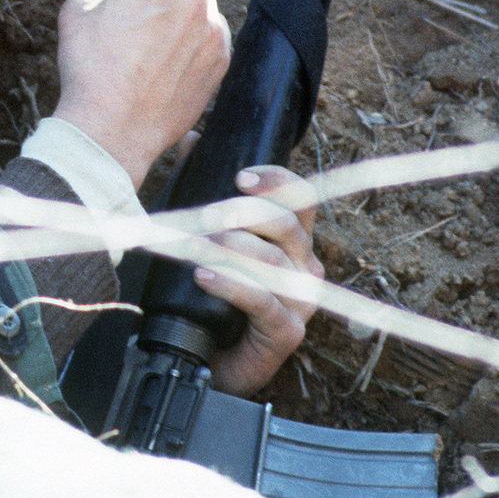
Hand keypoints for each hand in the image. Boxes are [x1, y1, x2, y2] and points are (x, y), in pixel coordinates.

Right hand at [51, 0, 263, 188]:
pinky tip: (159, 73)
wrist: (110, 129)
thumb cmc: (88, 66)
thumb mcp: (76, 7)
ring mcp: (213, 30)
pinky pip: (205, 40)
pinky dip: (186, 51)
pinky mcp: (221, 60)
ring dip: (173, 24)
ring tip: (139, 58)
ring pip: (193, 12)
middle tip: (125, 31)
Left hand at [191, 163, 322, 396]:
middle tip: (210, 214)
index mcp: (291, 240)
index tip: (240, 176)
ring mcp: (300, 302)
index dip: (276, 181)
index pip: (299, 198)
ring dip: (231, 249)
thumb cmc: (206, 294)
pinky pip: (264, 302)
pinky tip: (203, 275)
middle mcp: (304, 267)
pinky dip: (232, 285)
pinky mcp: (286, 333)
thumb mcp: (203, 232)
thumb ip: (202, 186)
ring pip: (274, 262)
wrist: (203, 358)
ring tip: (196, 245)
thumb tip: (193, 139)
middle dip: (245, 215)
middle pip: (288, 226)